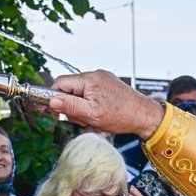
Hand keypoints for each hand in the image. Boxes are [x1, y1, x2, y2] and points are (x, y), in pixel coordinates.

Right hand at [49, 70, 164, 137]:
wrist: (145, 116)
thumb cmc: (122, 115)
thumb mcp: (92, 114)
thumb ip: (70, 107)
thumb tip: (51, 101)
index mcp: (89, 79)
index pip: (60, 83)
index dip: (53, 98)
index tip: (50, 110)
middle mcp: (95, 75)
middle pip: (69, 90)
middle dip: (71, 107)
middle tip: (82, 120)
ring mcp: (102, 79)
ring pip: (80, 94)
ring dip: (82, 109)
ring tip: (94, 120)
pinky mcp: (108, 86)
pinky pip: (91, 95)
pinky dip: (91, 107)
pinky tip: (100, 116)